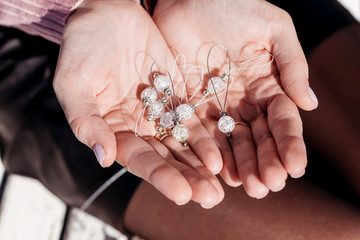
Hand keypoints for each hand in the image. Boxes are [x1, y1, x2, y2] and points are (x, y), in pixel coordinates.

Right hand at [53, 0, 223, 206]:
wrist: (108, 12)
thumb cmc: (83, 45)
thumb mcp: (75, 80)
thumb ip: (86, 119)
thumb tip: (103, 157)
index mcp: (113, 128)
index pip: (138, 158)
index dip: (160, 176)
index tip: (182, 194)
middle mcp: (139, 126)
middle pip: (166, 157)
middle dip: (188, 177)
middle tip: (211, 197)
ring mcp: (160, 111)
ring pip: (184, 142)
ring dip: (203, 163)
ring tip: (222, 183)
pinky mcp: (178, 95)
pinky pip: (196, 118)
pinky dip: (209, 135)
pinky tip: (224, 151)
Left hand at [153, 0, 317, 197]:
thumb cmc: (234, 4)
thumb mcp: (272, 29)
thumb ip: (291, 65)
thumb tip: (310, 105)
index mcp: (266, 84)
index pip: (281, 119)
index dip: (289, 143)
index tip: (295, 168)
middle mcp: (242, 100)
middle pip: (257, 137)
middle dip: (265, 161)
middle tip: (269, 185)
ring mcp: (215, 105)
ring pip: (230, 141)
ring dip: (240, 164)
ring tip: (247, 186)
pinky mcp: (189, 104)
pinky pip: (199, 132)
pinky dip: (209, 152)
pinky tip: (218, 172)